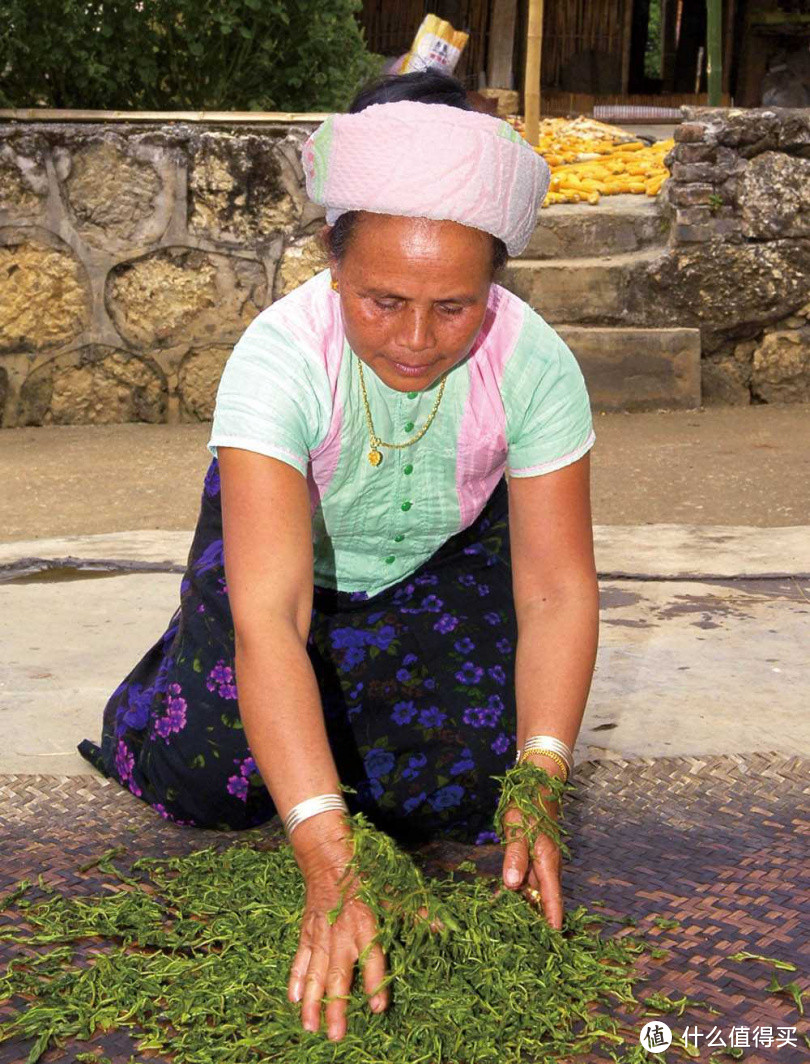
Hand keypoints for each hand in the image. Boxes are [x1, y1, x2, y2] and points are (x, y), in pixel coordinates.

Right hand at [287, 818, 443, 1040]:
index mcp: (365, 924)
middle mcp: (341, 934)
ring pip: (315, 974)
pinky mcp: (308, 931)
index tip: (378, 1007)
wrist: (328, 854)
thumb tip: (443, 927)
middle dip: (336, 1007)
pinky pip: (300, 959)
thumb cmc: (366, 873)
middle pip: (338, 977)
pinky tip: (292, 999)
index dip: (375, 983)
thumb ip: (416, 912)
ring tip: (310, 1027)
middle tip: (336, 1036)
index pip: (372, 958)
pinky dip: (295, 979)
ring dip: (312, 1002)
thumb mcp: (394, 890)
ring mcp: (321, 934)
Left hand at [500, 751, 564, 930]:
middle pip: (545, 897)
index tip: (554, 941)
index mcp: (547, 860)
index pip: (552, 897)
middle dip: (540, 919)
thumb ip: (515, 857)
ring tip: (518, 929)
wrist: (538, 779)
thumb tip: (513, 886)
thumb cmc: (527, 802)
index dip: (553, 919)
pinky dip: (523, 890)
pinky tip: (510, 899)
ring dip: (530, 905)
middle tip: (531, 945)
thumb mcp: (517, 828)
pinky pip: (530, 877)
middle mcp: (547, 863)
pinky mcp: (535, 852)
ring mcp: (542, 858)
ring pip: (536, 888)